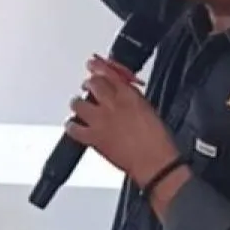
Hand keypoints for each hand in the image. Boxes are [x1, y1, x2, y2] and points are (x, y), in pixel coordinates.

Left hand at [66, 57, 179, 186]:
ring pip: (77, 103)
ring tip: (80, 106)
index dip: (98, 68)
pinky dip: (72, 126)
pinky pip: (73, 128)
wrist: (156, 164)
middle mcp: (112, 104)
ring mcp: (100, 120)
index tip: (93, 66)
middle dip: (89, 84)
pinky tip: (74, 126)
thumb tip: (121, 92)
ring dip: (78, 103)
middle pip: (91, 84)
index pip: (108, 72)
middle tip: (88, 88)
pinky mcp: (93, 138)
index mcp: (129, 95)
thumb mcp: (148, 109)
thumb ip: (131, 97)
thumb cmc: (158, 141)